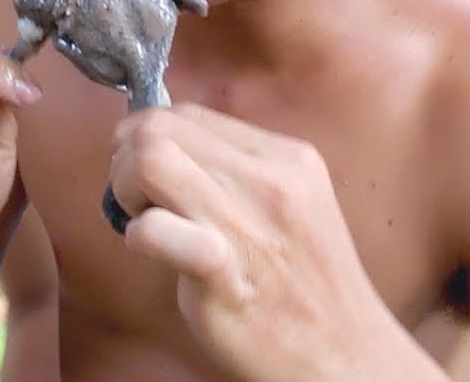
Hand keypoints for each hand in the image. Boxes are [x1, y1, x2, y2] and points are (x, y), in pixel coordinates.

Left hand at [105, 104, 417, 380]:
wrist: (345, 357)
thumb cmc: (300, 285)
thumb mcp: (288, 205)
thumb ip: (234, 170)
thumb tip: (158, 143)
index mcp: (285, 156)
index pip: (186, 112)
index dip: (147, 138)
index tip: (146, 175)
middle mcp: (270, 179)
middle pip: (158, 127)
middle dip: (124, 159)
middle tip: (135, 200)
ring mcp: (249, 223)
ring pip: (149, 160)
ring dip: (124, 189)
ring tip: (143, 221)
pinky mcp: (225, 270)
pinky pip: (154, 229)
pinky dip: (138, 237)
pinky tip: (154, 253)